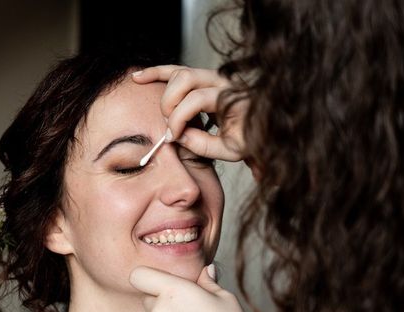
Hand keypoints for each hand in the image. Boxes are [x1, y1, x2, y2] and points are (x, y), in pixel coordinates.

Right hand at [132, 65, 246, 161]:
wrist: (265, 129)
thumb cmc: (251, 139)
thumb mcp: (231, 149)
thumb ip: (203, 145)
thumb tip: (176, 136)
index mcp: (232, 96)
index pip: (196, 99)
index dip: (180, 119)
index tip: (173, 137)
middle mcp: (223, 80)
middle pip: (185, 79)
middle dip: (171, 104)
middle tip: (172, 127)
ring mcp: (213, 76)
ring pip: (180, 72)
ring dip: (165, 92)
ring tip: (162, 113)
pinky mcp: (204, 78)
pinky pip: (178, 70)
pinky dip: (157, 73)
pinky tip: (138, 77)